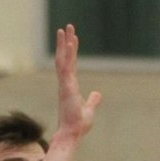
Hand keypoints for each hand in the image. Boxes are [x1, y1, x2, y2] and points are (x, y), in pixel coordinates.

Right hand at [52, 25, 101, 141]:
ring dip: (63, 44)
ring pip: (62, 59)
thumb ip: (93, 100)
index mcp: (70, 86)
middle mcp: (65, 83)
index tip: (73, 38)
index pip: (71, 64)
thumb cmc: (79, 124)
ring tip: (64, 29)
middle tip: (66, 27)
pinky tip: (70, 43)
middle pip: (65, 58)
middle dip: (65, 42)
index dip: (71, 51)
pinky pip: (66, 67)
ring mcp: (65, 84)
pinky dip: (68, 54)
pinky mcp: (66, 87)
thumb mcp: (89, 109)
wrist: (73, 133)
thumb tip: (97, 94)